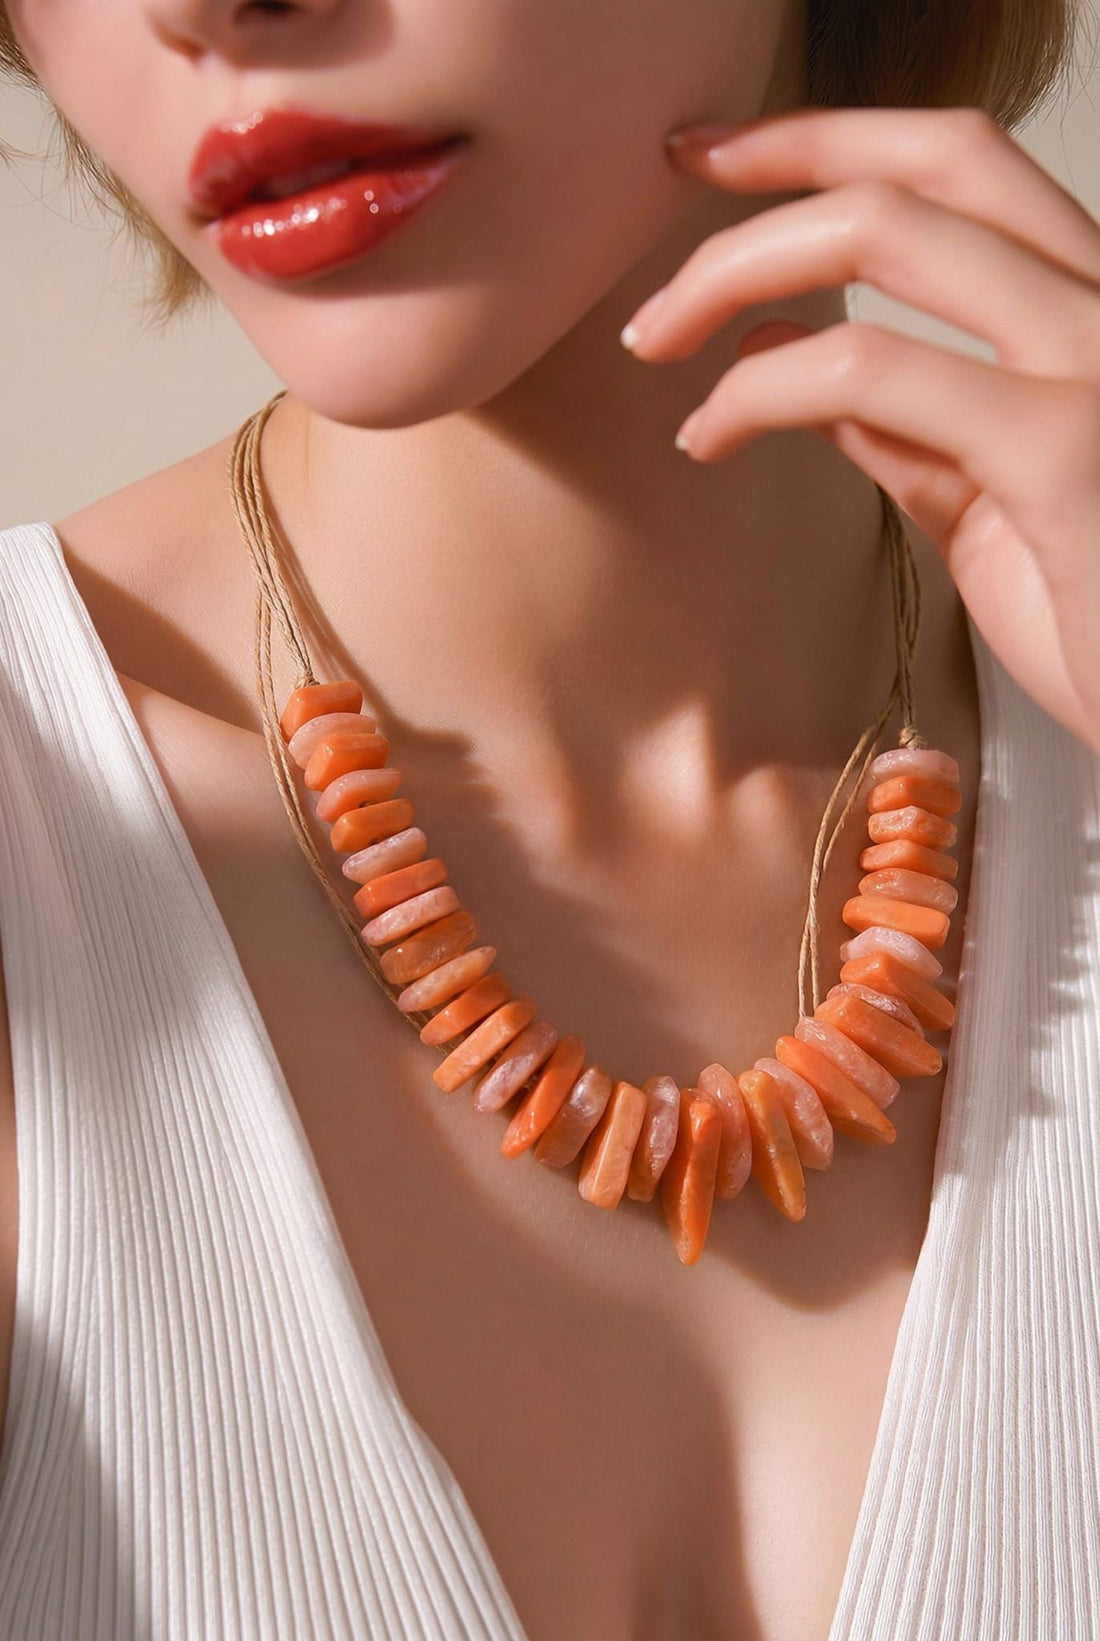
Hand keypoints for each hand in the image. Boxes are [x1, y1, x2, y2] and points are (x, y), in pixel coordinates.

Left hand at [620, 106, 1099, 758]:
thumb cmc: (1094, 619)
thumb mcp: (986, 504)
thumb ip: (905, 426)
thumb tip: (794, 356)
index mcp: (1090, 313)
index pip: (962, 171)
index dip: (833, 140)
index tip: (720, 158)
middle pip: (925, 165)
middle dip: (777, 159)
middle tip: (672, 179)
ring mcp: (1091, 367)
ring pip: (888, 229)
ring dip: (739, 268)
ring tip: (656, 338)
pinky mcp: (1059, 449)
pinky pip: (871, 372)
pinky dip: (763, 388)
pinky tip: (711, 431)